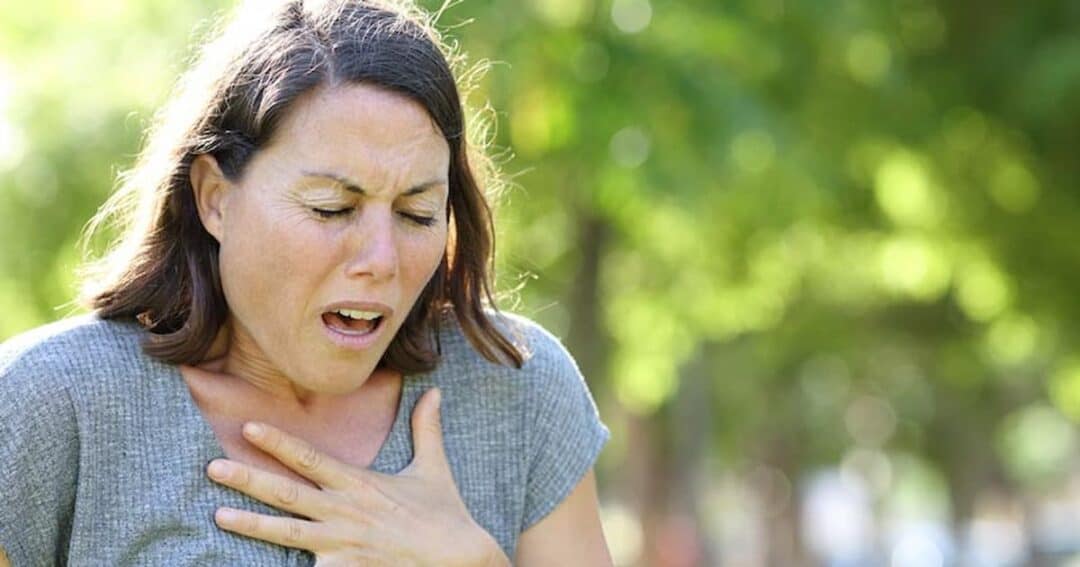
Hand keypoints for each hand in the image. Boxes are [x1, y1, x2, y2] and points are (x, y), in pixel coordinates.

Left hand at [206, 388, 509, 565]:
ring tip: (219, 517)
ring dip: (252, 524)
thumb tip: (434, 391)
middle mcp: (346, 512)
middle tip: (213, 467)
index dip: (278, 442)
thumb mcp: (434, 468)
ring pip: (288, 533)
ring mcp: (343, 545)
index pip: (311, 458)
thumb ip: (426, 430)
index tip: (249, 426)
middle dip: (248, 479)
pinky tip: (253, 565)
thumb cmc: (445, 515)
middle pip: (288, 493)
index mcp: (360, 484)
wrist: (460, 559)